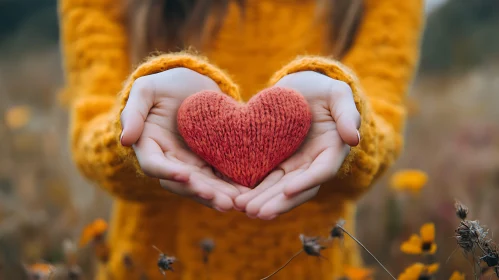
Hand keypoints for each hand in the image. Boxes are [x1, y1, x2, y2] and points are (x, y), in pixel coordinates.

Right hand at [120, 68, 246, 210]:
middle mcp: (169, 160)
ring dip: (219, 195)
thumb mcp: (146, 90)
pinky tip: (246, 192)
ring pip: (202, 184)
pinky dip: (230, 185)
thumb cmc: (164, 85)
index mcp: (149, 145)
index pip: (154, 165)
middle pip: (182, 182)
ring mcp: (189, 163)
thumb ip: (134, 112)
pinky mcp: (209, 161)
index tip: (185, 175)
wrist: (190, 83)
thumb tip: (125, 140)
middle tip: (222, 200)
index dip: (168, 172)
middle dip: (202, 192)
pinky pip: (218, 177)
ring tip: (237, 201)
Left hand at [235, 71, 360, 218]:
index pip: (322, 171)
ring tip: (242, 208)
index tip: (288, 190)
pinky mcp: (276, 162)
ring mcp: (294, 165)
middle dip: (277, 201)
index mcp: (332, 150)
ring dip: (262, 200)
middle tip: (256, 212)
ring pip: (279, 188)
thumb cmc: (322, 89)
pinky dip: (253, 189)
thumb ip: (347, 114)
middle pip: (297, 188)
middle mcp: (313, 163)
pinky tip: (236, 198)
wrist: (299, 87)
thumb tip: (354, 139)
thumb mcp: (337, 94)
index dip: (306, 182)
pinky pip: (265, 179)